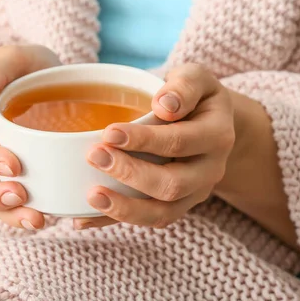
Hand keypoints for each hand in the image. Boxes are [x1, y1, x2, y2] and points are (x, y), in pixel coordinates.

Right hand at [0, 45, 60, 229]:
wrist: (37, 85)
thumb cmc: (23, 72)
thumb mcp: (13, 60)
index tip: (13, 165)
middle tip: (20, 194)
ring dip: (8, 215)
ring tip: (37, 219)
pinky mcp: (19, 184)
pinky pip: (15, 208)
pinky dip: (27, 216)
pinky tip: (50, 218)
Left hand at [74, 63, 235, 229]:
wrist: (210, 124)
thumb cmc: (193, 96)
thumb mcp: (196, 78)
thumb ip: (184, 86)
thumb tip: (164, 105)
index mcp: (217, 135)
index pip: (180, 141)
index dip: (145, 140)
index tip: (109, 132)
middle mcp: (211, 170)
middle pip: (172, 184)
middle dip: (131, 174)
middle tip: (94, 156)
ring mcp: (194, 194)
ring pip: (163, 213)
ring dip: (125, 208)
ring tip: (91, 196)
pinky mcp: (176, 207)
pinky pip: (147, 221)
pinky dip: (114, 221)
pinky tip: (83, 218)